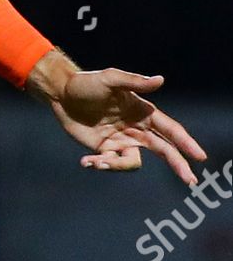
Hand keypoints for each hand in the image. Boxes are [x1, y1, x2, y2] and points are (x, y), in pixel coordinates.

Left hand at [27, 51, 205, 185]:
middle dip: (178, 165)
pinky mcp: (103, 150)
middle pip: (164, 150)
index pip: (171, 130)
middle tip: (190, 181)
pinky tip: (85, 162)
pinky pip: (110, 164)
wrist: (62, 94)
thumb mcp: (111, 79)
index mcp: (145, 113)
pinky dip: (100, 166)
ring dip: (118, 166)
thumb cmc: (88, 83)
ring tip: (97, 162)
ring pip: (133, 162)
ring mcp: (121, 141)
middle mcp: (137, 129)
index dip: (186, 143)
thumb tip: (160, 80)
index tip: (200, 157)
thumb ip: (134, 82)